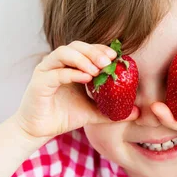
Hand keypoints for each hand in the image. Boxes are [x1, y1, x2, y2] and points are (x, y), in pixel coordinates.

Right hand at [15, 41, 138, 138]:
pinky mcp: (38, 83)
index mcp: (70, 65)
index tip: (116, 57)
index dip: (101, 49)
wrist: (40, 130)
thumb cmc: (64, 116)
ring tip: (97, 69)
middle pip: (76, 46)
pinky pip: (55, 73)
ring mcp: (46, 70)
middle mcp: (57, 63)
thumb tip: (137, 113)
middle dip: (94, 51)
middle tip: (109, 61)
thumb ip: (112, 111)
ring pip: (63, 53)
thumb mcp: (92, 112)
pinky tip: (86, 78)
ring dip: (82, 58)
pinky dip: (71, 73)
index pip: (87, 49)